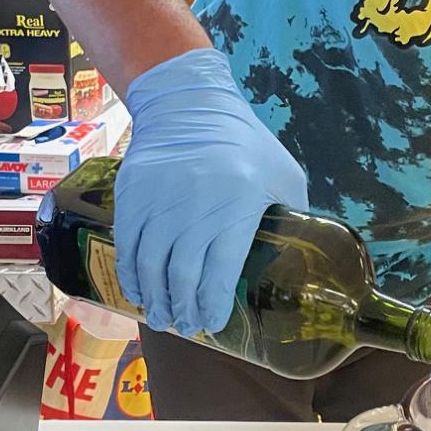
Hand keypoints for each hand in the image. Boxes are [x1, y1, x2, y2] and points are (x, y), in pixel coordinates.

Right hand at [115, 48, 307, 336]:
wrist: (190, 104)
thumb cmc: (245, 145)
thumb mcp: (283, 175)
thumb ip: (293, 215)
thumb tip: (303, 259)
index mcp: (238, 204)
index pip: (220, 270)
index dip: (213, 305)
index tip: (212, 323)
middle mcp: (196, 204)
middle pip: (183, 274)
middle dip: (183, 309)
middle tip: (186, 326)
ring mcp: (160, 198)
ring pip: (151, 264)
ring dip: (155, 298)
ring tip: (163, 316)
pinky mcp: (132, 193)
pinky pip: (127, 245)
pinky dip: (131, 275)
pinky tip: (139, 291)